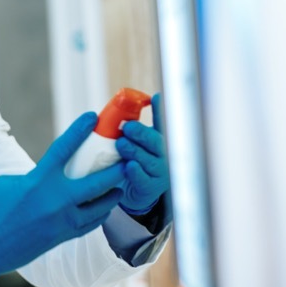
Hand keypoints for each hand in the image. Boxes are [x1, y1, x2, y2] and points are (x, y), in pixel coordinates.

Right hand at [0, 113, 123, 279]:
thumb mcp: (10, 182)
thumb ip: (36, 176)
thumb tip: (52, 174)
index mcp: (37, 181)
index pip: (64, 149)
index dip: (79, 130)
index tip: (92, 116)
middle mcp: (55, 201)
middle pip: (96, 182)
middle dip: (114, 170)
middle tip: (125, 160)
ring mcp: (61, 222)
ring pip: (99, 207)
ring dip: (111, 195)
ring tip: (117, 187)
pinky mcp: (62, 238)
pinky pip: (89, 224)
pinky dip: (98, 214)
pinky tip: (101, 208)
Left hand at [114, 92, 169, 214]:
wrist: (137, 190)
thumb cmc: (139, 160)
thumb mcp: (142, 140)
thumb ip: (144, 120)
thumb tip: (154, 95)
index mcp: (161, 140)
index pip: (163, 122)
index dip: (160, 110)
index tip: (155, 97)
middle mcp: (164, 155)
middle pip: (155, 142)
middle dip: (141, 133)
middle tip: (127, 127)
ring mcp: (159, 172)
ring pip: (147, 160)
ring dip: (134, 151)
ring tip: (121, 143)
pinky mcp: (150, 188)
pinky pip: (143, 179)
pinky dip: (136, 172)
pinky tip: (129, 165)